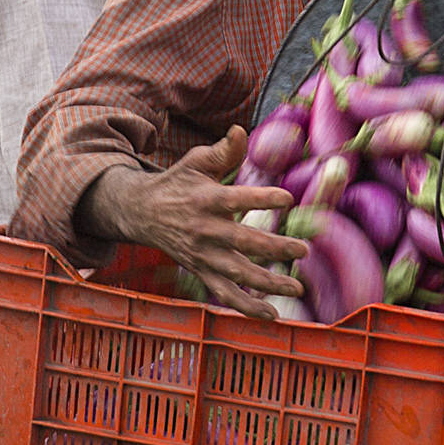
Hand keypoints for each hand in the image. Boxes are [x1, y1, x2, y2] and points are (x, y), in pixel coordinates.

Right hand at [81, 127, 305, 318]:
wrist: (141, 213)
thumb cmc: (178, 183)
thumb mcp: (196, 162)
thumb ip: (223, 150)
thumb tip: (241, 130)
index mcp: (206, 200)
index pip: (236, 199)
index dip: (262, 198)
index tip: (289, 198)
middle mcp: (205, 231)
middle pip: (242, 242)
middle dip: (273, 247)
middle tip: (302, 250)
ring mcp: (202, 255)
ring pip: (236, 273)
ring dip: (267, 283)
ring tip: (296, 286)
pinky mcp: (201, 271)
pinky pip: (224, 293)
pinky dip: (246, 306)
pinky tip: (272, 314)